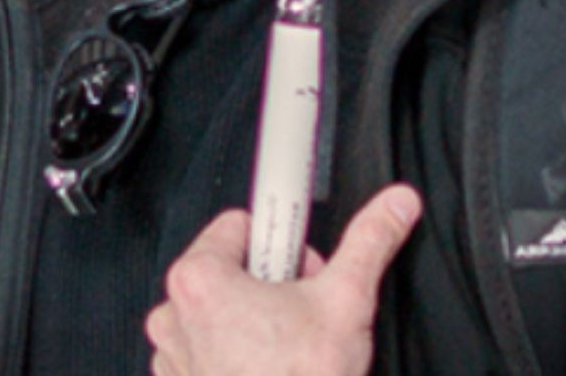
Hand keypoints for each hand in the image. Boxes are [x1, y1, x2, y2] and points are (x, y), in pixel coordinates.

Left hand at [146, 185, 422, 375]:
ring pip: (219, 312)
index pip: (240, 225)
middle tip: (302, 316)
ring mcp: (172, 351)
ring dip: (252, 323)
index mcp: (200, 277)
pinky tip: (266, 369)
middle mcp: (173, 311)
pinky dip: (233, 354)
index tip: (300, 266)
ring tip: (286, 351)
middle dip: (271, 286)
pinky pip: (205, 349)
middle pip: (230, 269)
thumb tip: (393, 206)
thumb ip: (368, 243)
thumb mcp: (345, 302)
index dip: (284, 246)